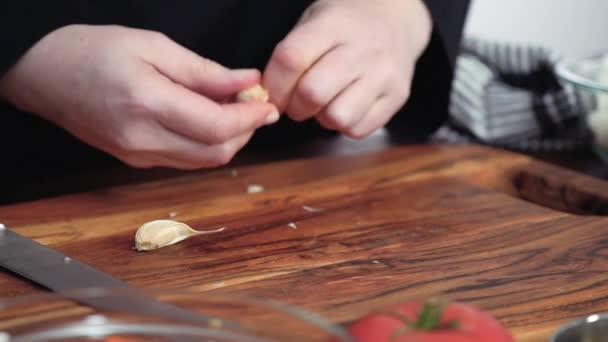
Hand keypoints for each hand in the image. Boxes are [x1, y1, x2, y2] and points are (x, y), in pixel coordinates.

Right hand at [0, 25, 278, 168]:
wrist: (47, 75)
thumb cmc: (96, 51)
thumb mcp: (154, 47)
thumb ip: (205, 71)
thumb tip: (248, 83)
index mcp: (147, 104)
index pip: (217, 127)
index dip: (251, 119)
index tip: (268, 104)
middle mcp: (143, 139)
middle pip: (216, 152)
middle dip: (246, 131)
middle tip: (256, 105)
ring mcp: (138, 156)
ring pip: (204, 161)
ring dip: (230, 140)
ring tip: (235, 110)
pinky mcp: (136, 161)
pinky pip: (185, 160)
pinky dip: (207, 144)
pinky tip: (209, 120)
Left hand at [263, 0, 431, 137]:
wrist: (394, 21)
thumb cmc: (343, 27)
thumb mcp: (313, 23)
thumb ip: (290, 56)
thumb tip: (265, 98)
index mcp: (334, 24)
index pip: (291, 59)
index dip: (274, 85)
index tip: (272, 93)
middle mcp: (363, 49)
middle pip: (313, 93)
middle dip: (295, 106)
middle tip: (298, 103)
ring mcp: (384, 74)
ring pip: (337, 117)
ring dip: (323, 117)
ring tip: (327, 103)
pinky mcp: (397, 97)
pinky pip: (358, 129)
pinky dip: (345, 125)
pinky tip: (347, 106)